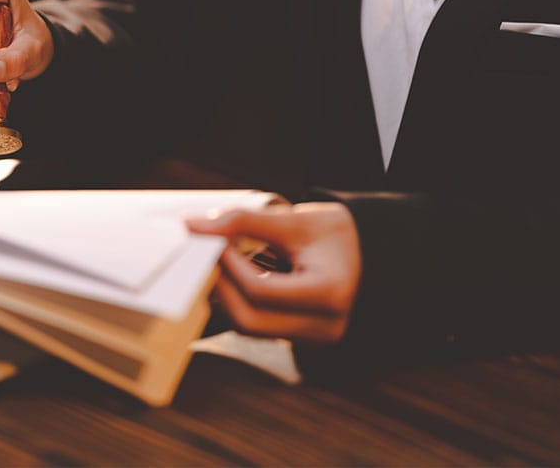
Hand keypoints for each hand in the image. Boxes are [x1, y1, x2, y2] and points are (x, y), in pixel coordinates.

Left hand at [187, 202, 360, 343]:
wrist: (367, 252)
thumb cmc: (333, 233)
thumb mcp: (293, 220)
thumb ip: (242, 222)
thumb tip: (192, 227)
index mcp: (329, 294)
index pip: (261, 291)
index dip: (229, 266)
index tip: (215, 240)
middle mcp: (324, 327)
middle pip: (249, 320)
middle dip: (222, 286)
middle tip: (210, 254)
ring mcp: (312, 339)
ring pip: (248, 328)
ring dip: (227, 295)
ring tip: (228, 260)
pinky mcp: (299, 340)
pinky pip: (256, 327)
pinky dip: (239, 301)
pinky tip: (240, 275)